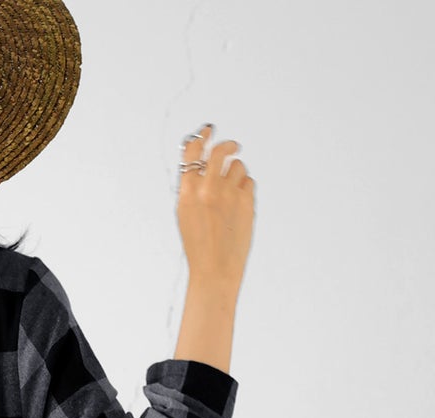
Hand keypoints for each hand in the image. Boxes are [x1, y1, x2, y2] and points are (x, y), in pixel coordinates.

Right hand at [176, 124, 254, 288]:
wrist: (214, 269)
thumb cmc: (198, 246)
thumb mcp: (186, 214)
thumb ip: (193, 187)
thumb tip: (202, 161)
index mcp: (187, 193)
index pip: (192, 152)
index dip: (201, 137)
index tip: (207, 131)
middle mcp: (207, 189)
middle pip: (219, 151)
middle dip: (227, 145)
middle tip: (232, 147)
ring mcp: (228, 194)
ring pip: (237, 166)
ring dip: (236, 174)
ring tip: (231, 194)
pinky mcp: (246, 201)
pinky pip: (248, 182)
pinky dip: (245, 189)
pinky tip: (238, 206)